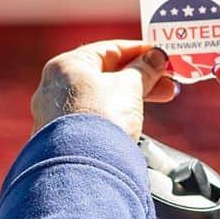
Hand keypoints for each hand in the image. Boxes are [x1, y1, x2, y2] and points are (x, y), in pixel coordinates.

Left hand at [30, 40, 179, 139]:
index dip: (139, 52)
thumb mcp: (130, 88)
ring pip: (97, 99)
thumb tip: (156, 58)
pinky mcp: (60, 139)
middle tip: (166, 84)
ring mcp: (54, 115)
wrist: (85, 168)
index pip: (108, 50)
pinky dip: (112, 116)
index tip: (160, 58)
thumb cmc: (102, 121)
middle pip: (104, 75)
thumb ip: (144, 70)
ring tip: (155, 103)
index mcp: (66, 65)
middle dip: (139, 79)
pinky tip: (130, 123)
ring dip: (128, 99)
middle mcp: (53, 88)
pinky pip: (91, 119)